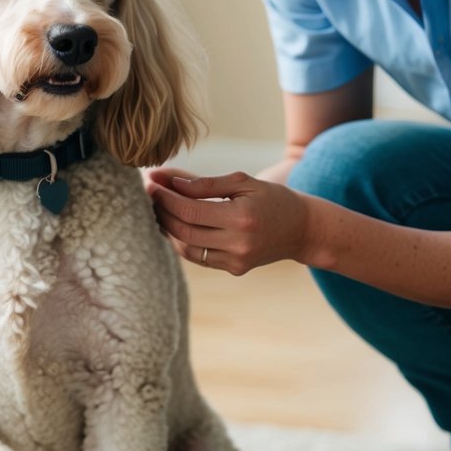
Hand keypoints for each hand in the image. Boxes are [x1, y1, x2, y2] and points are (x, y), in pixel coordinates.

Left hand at [145, 167, 309, 275]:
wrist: (302, 229)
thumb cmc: (272, 199)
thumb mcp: (243, 182)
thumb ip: (205, 183)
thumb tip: (169, 181)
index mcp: (241, 218)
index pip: (190, 211)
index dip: (166, 197)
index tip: (150, 182)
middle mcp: (238, 244)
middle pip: (184, 231)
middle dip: (161, 212)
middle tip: (148, 194)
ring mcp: (236, 261)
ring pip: (187, 248)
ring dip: (168, 228)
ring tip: (158, 208)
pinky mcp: (234, 269)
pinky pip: (198, 257)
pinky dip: (182, 241)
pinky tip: (175, 224)